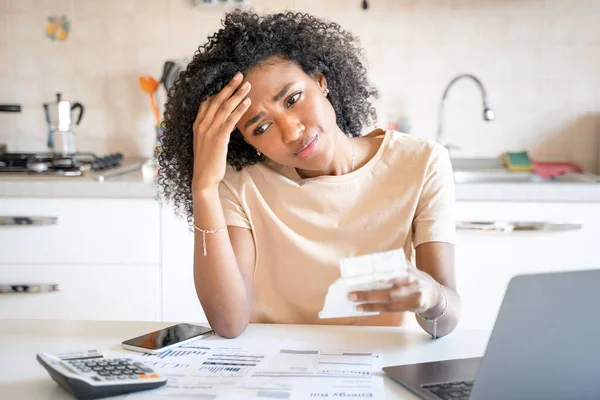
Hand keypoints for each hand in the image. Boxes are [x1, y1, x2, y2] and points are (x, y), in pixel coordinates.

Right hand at [191, 72, 251, 193]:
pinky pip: (230, 120)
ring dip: (237, 94)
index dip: (219, 91)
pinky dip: (239, 109)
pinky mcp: (218, 138)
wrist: (203, 178)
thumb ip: (214, 130)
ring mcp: (209, 130)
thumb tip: (227, 121)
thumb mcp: (207, 143)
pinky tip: (247, 102)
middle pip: (216, 100)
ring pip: (224, 107)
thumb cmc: (207, 162)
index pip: (207, 102)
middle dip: (229, 86)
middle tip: (240, 75)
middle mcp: (201, 125)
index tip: (230, 83)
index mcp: (197, 124)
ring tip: (247, 85)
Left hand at [348, 263, 443, 315]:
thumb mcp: (411, 268)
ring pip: (389, 303)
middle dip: (370, 295)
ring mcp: (413, 299)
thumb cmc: (417, 278)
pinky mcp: (412, 308)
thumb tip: (377, 258)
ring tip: (356, 304)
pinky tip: (364, 308)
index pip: (399, 275)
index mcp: (411, 274)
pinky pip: (391, 309)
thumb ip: (397, 264)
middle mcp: (413, 286)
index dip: (389, 278)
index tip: (376, 279)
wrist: (435, 295)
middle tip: (352, 294)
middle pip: (390, 293)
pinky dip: (376, 308)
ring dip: (370, 304)